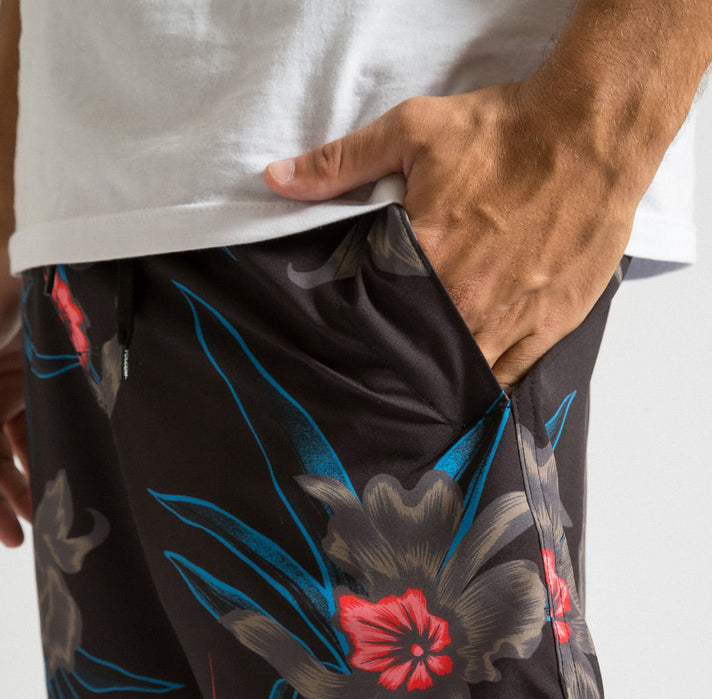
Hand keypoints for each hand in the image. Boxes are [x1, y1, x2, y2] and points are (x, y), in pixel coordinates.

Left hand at [264, 80, 638, 387]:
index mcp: (427, 261)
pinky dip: (487, 388)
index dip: (358, 339)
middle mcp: (467, 302)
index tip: (342, 353)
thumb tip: (277, 179)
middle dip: (396, 370)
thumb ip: (342, 162)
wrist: (592, 130)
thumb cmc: (507, 131)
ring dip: (439, 386)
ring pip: (462, 376)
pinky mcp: (551, 324)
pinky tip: (466, 395)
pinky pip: (510, 376)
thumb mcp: (414, 130)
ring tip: (416, 397)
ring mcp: (512, 319)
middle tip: (377, 382)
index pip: (375, 320)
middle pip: (417, 357)